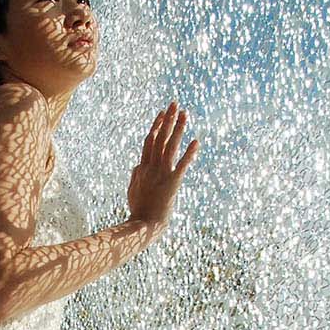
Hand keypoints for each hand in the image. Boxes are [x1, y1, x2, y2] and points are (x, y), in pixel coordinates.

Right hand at [127, 101, 199, 227]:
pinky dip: (189, 153)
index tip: (162, 114)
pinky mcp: (172, 183)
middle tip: (174, 104)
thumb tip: (137, 165)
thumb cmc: (138, 210)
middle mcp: (151, 167)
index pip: (149, 141)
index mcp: (142, 168)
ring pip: (170, 146)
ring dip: (178, 128)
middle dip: (168, 120)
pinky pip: (182, 165)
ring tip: (185, 113)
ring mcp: (161, 174)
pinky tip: (196, 141)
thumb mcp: (133, 190)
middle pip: (160, 138)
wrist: (143, 225)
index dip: (156, 125)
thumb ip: (135, 175)